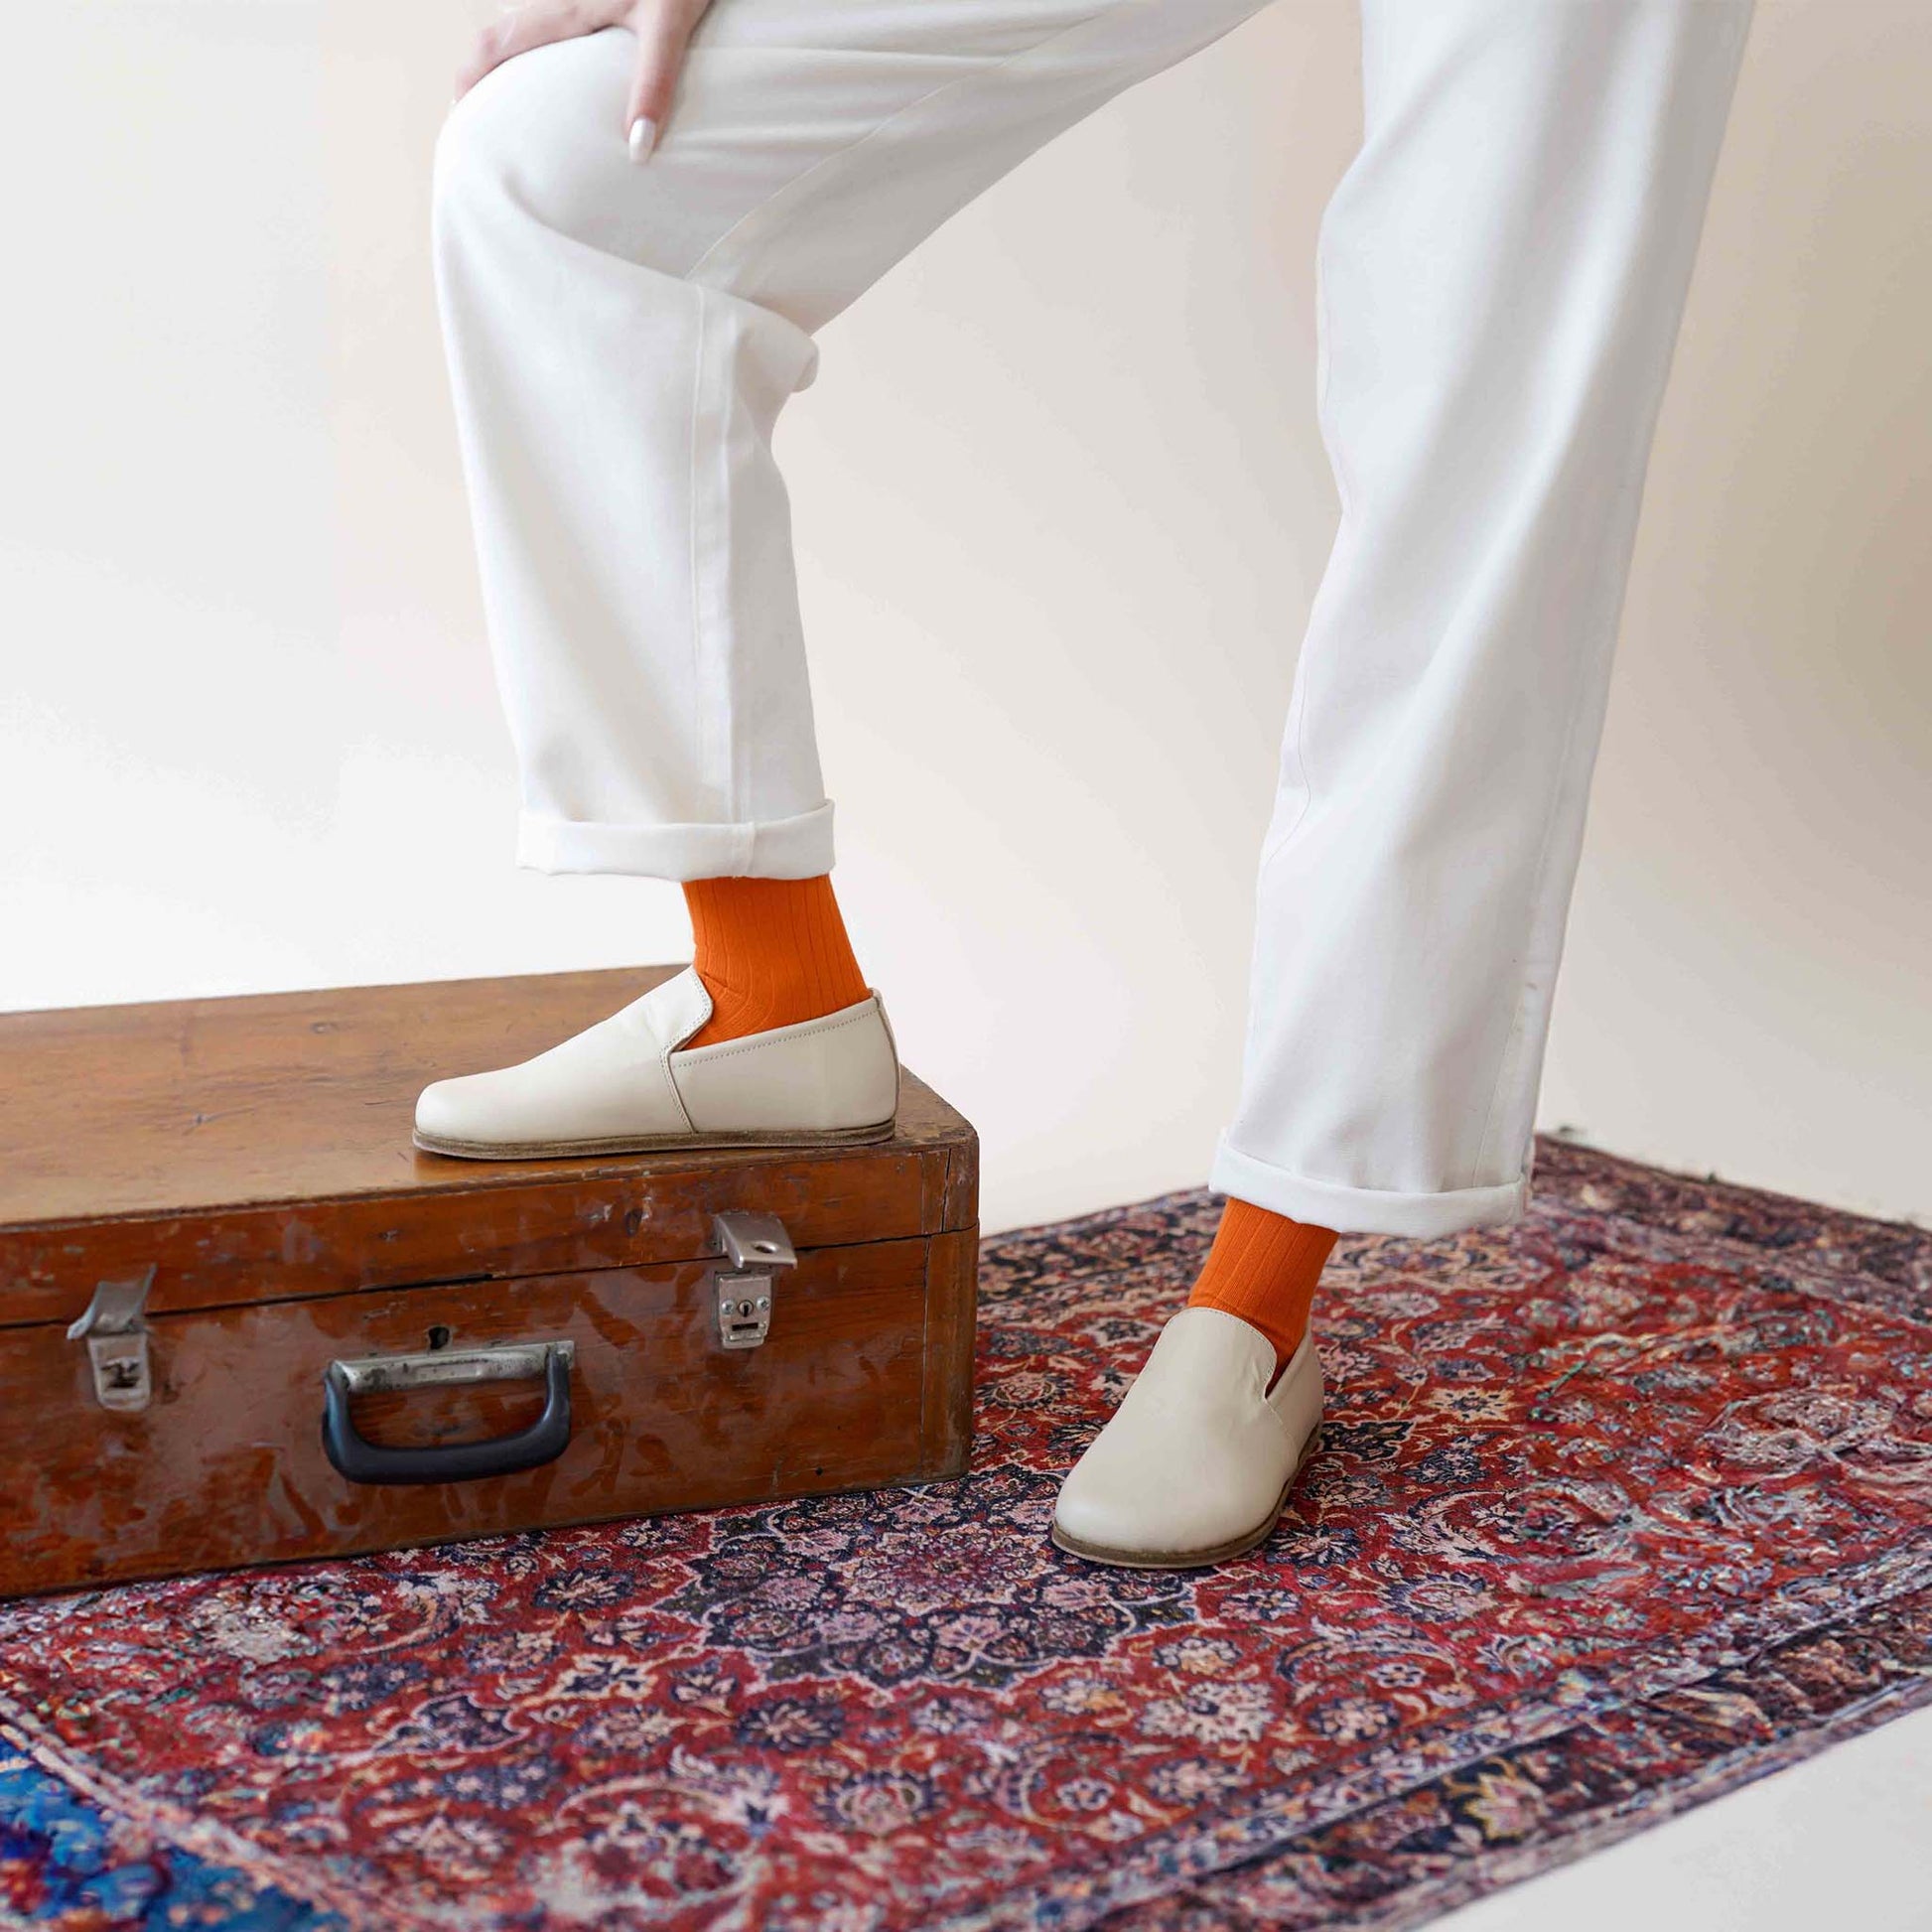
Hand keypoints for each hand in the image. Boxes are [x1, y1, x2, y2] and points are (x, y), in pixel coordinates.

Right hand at [452, 0, 715, 159]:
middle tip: (482, 113)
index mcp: (564, 6)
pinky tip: (565, 65)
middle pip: (503, 31)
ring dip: (514, 56)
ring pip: (529, 21)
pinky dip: (545, 44)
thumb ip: (652, 84)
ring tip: (518, 98)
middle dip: (485, 71)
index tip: (459, 113)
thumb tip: (637, 150)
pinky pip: (557, 15)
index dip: (470, 77)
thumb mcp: (669, 24)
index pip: (495, 41)